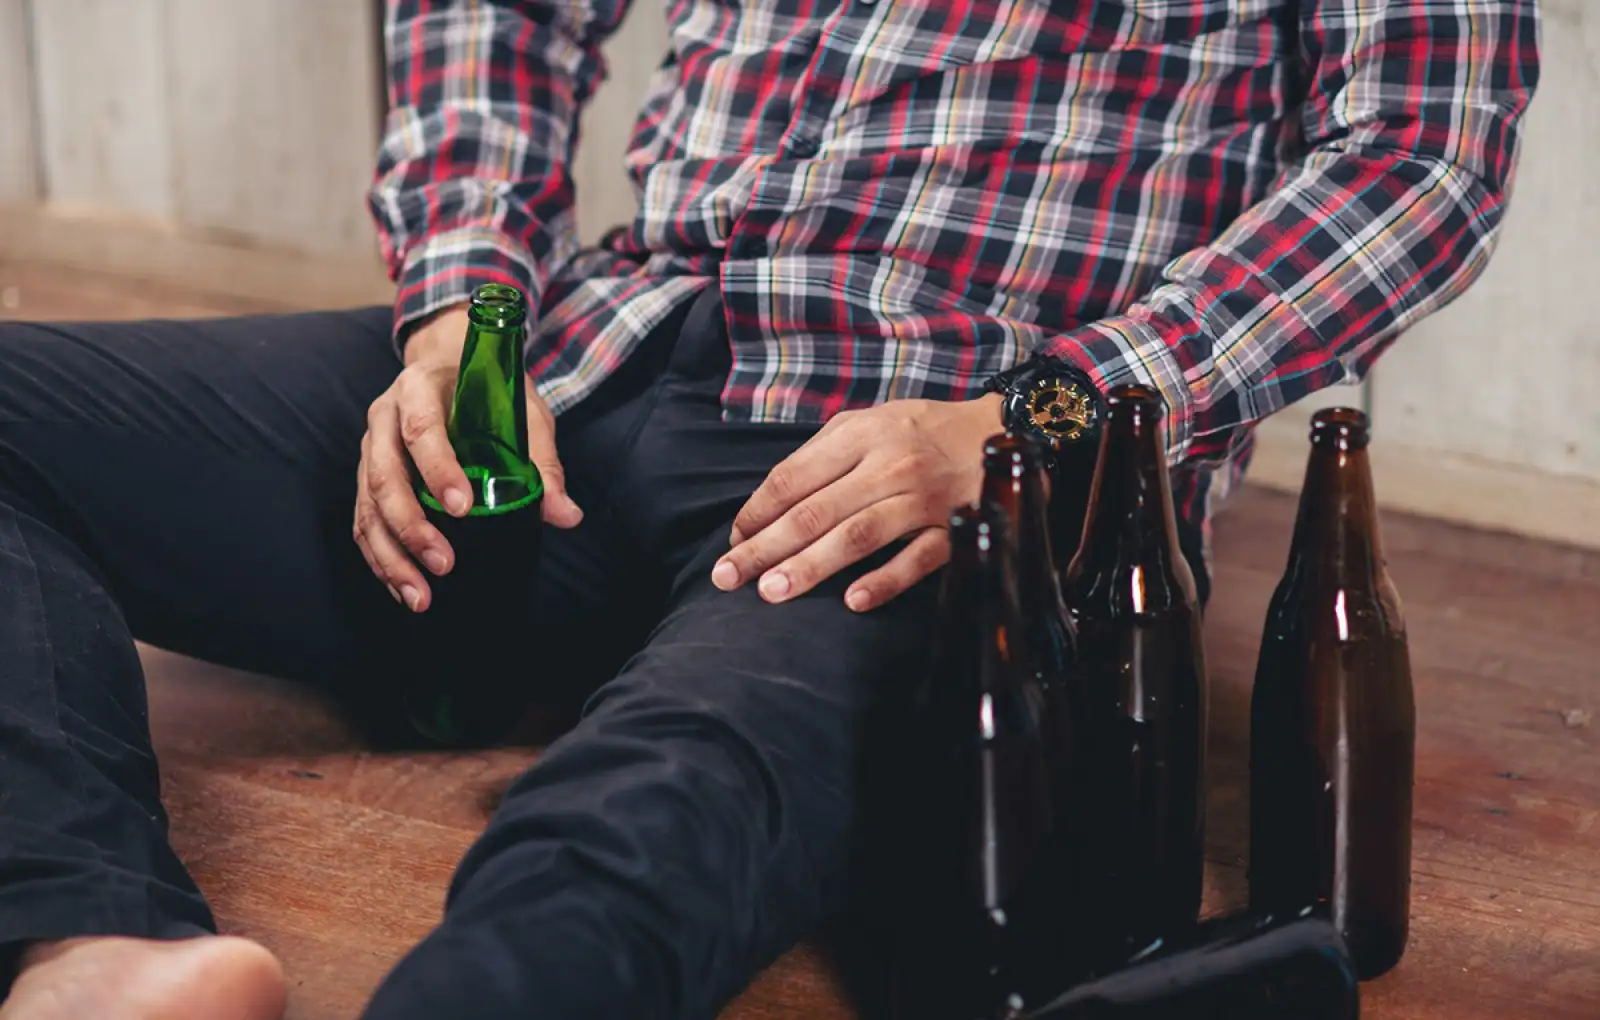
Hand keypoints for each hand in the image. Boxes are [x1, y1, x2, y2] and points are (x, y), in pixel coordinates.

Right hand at [353, 306, 582, 611]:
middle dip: (411, 526)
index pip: (421, 429)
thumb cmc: (489, 387)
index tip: (462, 508)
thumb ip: (541, 462)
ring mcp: (370, 448)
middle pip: (383, 475)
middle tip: (443, 564)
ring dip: (391, 555)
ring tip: (420, 596)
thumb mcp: (522, 411)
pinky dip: (381, 558)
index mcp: (419, 388)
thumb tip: (566, 515)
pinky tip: (404, 588)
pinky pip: (364, 521)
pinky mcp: (366, 476)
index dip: (437, 470)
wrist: (448, 363)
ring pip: (367, 506)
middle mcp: (384, 417)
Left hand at [711, 394, 1003, 611]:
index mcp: (862, 435)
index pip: (795, 476)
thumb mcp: (873, 422)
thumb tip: (768, 504)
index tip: (733, 540)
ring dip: (811, 565)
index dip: (758, 511)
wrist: (1009, 433)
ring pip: (858, 535)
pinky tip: (852, 601)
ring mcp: (924, 499)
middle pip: (816, 510)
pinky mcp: (956, 527)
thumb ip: (824, 455)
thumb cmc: (926, 432)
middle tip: (728, 578)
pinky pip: (918, 558)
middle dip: (766, 546)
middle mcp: (889, 464)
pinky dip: (886, 579)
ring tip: (772, 592)